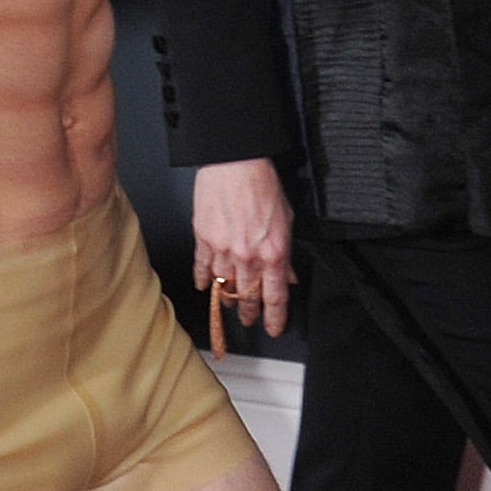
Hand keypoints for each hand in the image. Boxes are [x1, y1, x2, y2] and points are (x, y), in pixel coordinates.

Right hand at [191, 157, 292, 338]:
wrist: (235, 163)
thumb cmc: (262, 185)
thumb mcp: (286, 221)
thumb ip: (286, 253)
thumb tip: (287, 274)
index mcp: (273, 253)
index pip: (275, 297)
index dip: (274, 318)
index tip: (272, 327)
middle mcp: (248, 257)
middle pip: (248, 297)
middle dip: (250, 312)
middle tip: (249, 319)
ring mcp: (223, 249)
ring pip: (224, 285)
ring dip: (227, 298)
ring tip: (229, 304)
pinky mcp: (204, 238)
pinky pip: (203, 267)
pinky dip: (204, 279)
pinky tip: (205, 286)